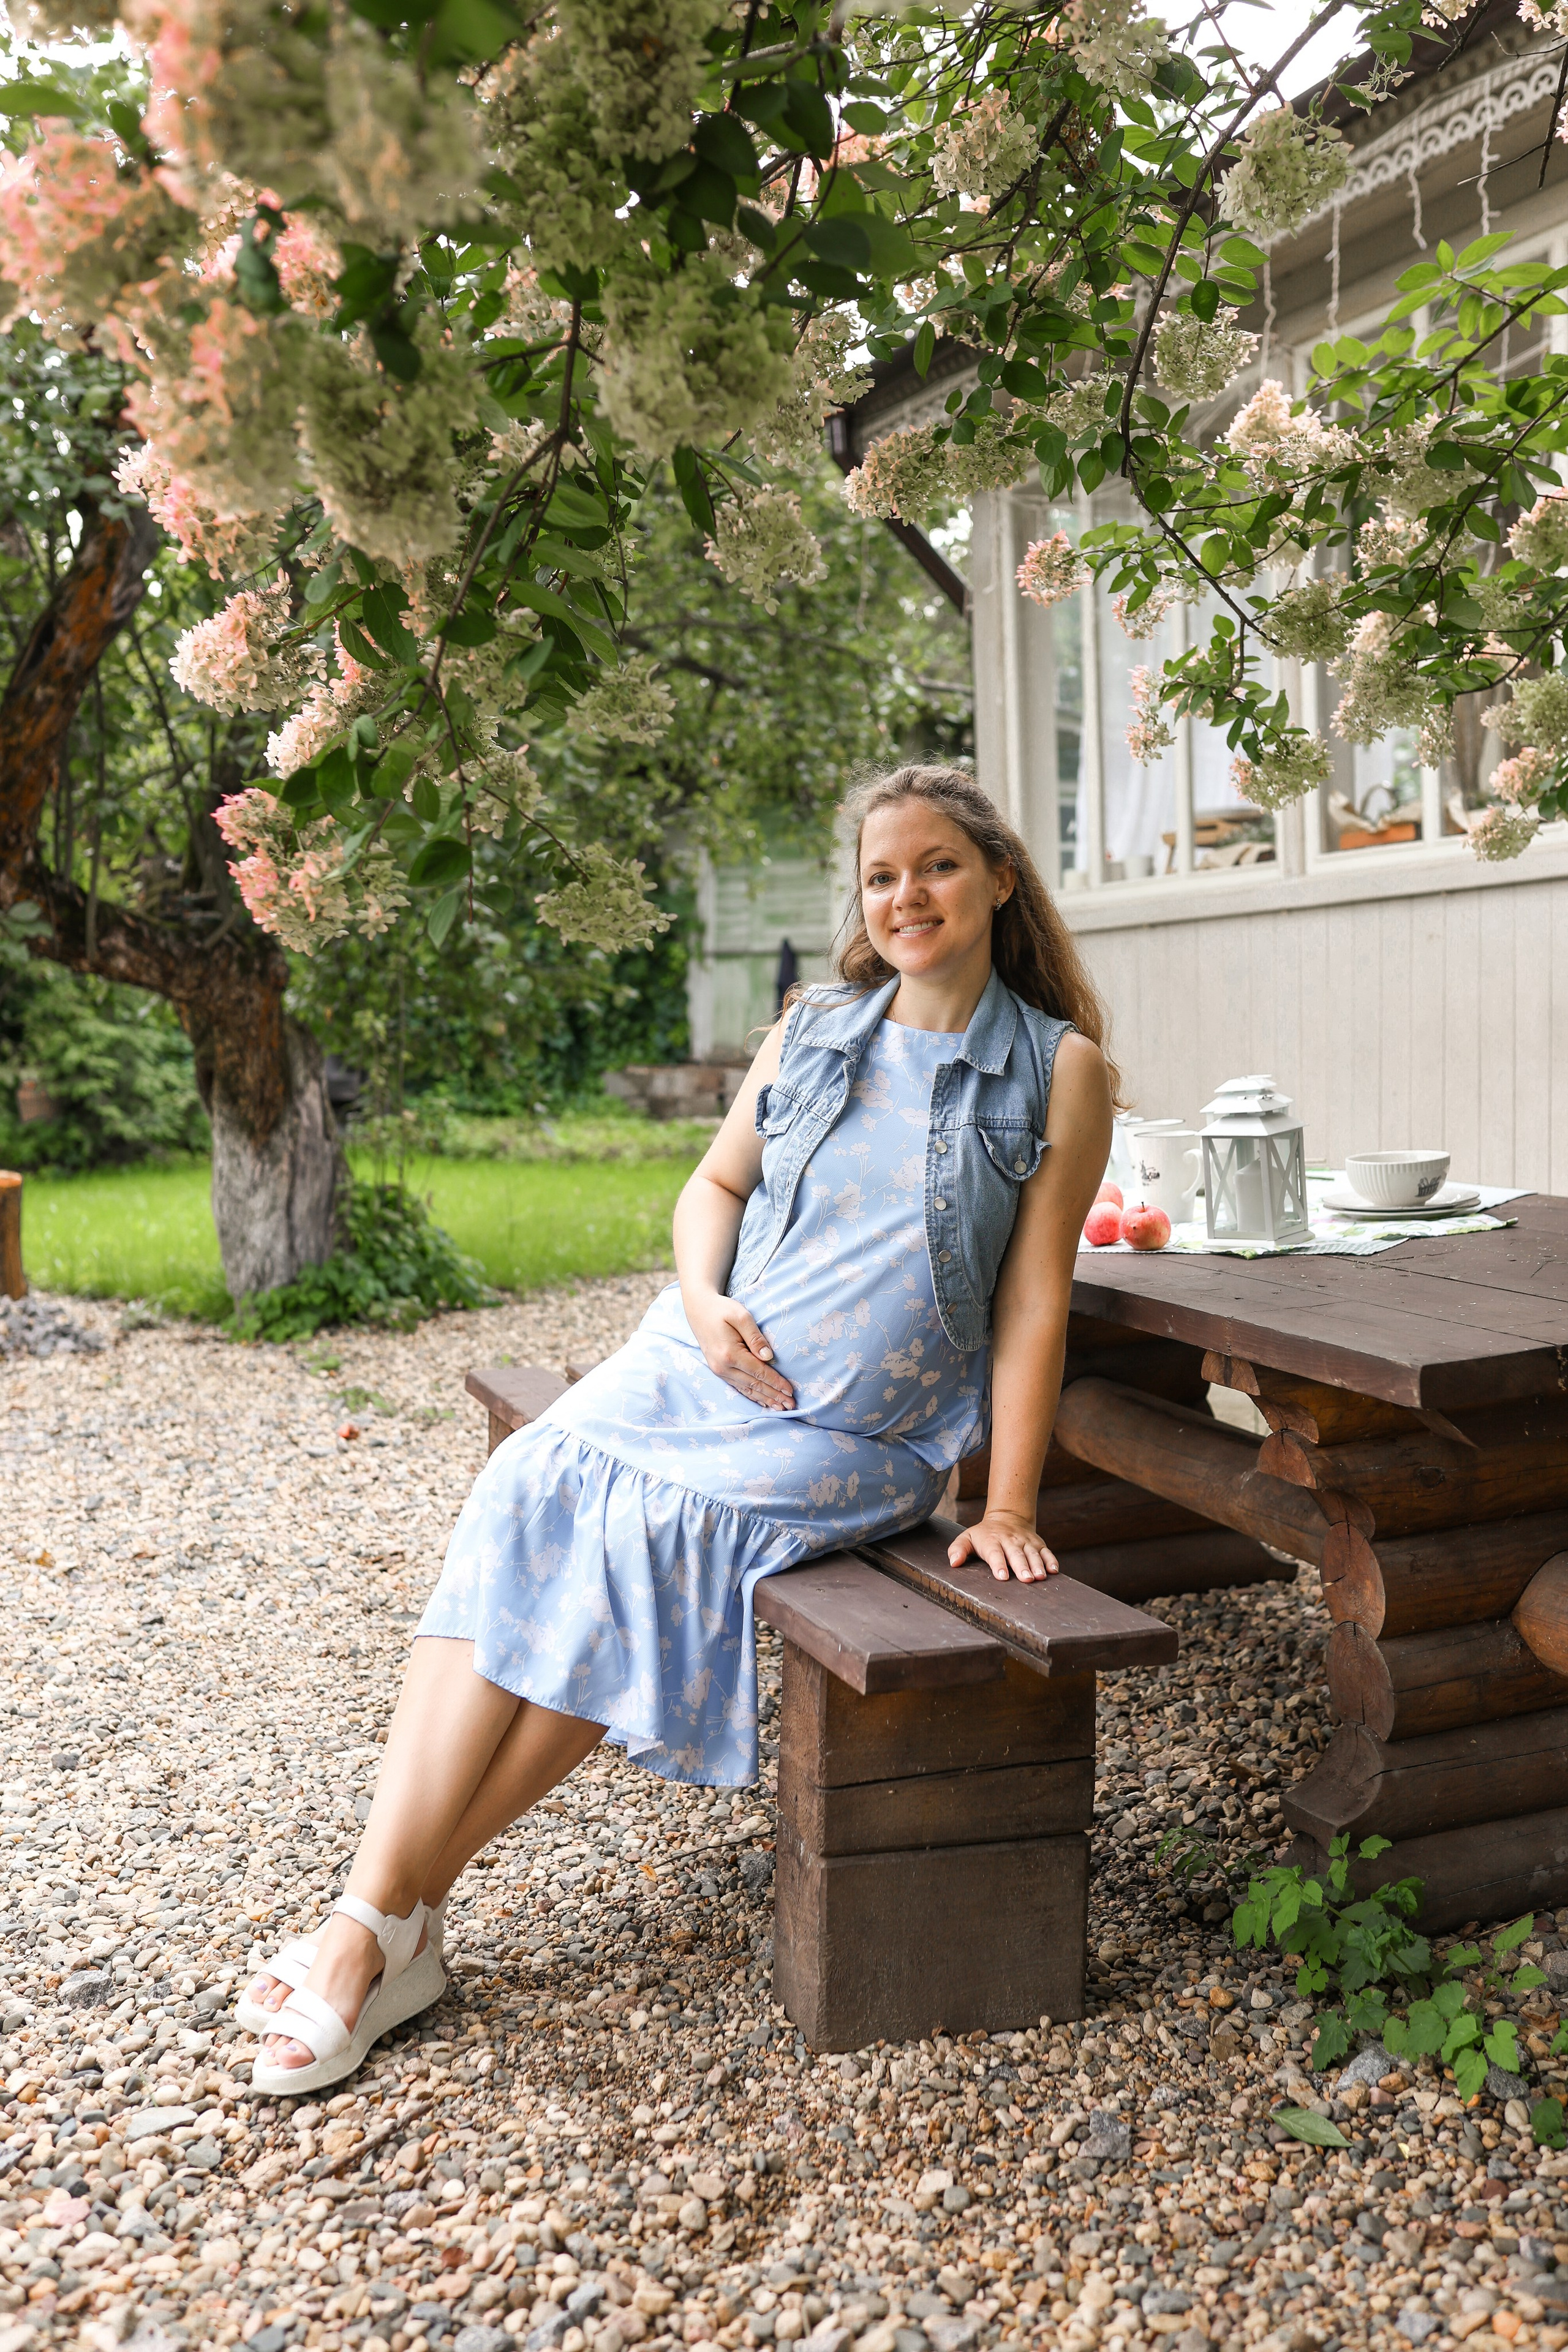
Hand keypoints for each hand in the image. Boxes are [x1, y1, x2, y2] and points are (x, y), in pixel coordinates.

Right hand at [683, 1290, 794, 1410]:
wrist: (698, 1310)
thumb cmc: (721, 1310)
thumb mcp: (741, 1316)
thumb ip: (755, 1337)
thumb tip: (769, 1358)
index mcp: (729, 1354)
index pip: (759, 1372)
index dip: (776, 1382)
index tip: (791, 1390)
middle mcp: (722, 1367)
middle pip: (754, 1385)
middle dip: (774, 1396)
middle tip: (791, 1405)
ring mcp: (719, 1370)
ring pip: (746, 1389)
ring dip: (765, 1399)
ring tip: (781, 1408)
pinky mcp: (718, 1370)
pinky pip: (738, 1387)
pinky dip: (752, 1395)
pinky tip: (762, 1402)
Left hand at [948, 1511, 1058, 1582]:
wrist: (1007, 1516)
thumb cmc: (984, 1534)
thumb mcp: (967, 1537)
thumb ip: (958, 1549)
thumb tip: (953, 1562)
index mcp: (992, 1541)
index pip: (995, 1553)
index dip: (998, 1564)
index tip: (1002, 1576)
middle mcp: (1010, 1541)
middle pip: (1016, 1555)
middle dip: (1022, 1567)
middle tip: (1026, 1580)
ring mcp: (1026, 1542)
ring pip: (1033, 1554)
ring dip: (1038, 1566)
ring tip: (1040, 1577)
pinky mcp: (1038, 1543)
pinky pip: (1046, 1552)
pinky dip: (1051, 1560)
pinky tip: (1054, 1571)